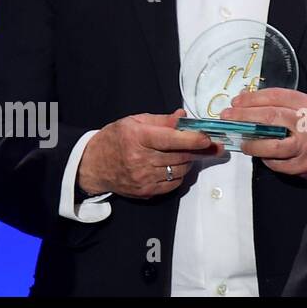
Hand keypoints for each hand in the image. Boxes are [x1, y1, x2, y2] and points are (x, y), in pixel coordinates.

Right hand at [77, 109, 220, 197]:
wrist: (92, 166)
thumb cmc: (115, 139)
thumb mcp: (134, 122)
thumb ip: (162, 120)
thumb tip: (183, 116)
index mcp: (138, 138)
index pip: (170, 139)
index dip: (191, 139)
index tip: (207, 138)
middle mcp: (140, 160)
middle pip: (179, 156)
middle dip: (200, 150)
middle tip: (214, 145)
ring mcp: (143, 178)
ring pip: (179, 170)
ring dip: (189, 161)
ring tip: (189, 152)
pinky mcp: (145, 191)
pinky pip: (173, 183)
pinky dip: (180, 174)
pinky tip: (176, 165)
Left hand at [221, 88, 306, 181]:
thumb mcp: (304, 110)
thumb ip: (280, 105)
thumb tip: (246, 99)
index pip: (276, 97)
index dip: (253, 98)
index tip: (236, 101)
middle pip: (270, 117)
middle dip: (244, 116)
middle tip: (227, 117)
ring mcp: (306, 145)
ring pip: (271, 144)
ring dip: (252, 143)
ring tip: (242, 142)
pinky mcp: (303, 164)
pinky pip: (277, 163)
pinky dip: (265, 159)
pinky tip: (261, 155)